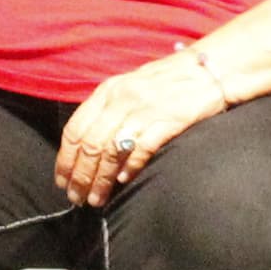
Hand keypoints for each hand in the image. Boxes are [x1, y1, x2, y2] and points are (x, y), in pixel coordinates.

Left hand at [54, 49, 233, 207]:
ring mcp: (145, 110)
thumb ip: (107, 111)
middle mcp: (122, 100)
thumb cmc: (165, 82)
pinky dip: (130, 166)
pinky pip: (142, 148)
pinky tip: (124, 181)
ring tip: (97, 199)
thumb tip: (85, 148)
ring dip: (101, 179)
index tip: (63, 181)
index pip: (76, 129)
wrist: (207, 70)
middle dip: (81, 176)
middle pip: (91, 145)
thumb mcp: (128, 88)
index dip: (65, 159)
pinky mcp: (169, 121)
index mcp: (108, 91)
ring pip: (112, 150)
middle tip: (78, 198)